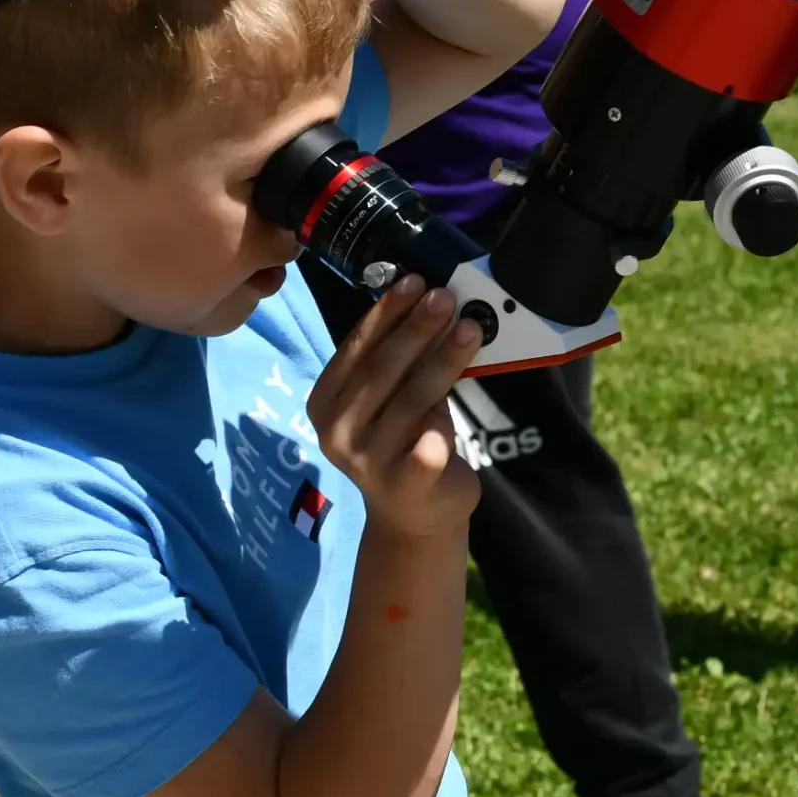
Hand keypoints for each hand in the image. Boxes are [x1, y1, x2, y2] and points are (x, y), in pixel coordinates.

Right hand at [307, 275, 481, 537]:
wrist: (414, 516)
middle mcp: (338, 431)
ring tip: (471, 327)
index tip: (414, 280)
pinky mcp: (406, 485)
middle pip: (383, 370)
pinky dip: (436, 433)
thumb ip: (397, 362)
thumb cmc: (402, 442)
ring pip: (412, 399)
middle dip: (416, 328)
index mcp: (326, 401)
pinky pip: (424, 453)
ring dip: (443, 359)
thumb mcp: (387, 399)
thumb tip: (431, 302)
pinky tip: (447, 420)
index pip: (356, 348)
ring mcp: (369, 461)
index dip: (386, 313)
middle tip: (446, 296)